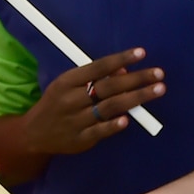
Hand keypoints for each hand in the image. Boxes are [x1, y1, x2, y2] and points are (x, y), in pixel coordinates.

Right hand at [18, 50, 163, 155]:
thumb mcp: (68, 85)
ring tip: (157, 90)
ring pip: (109, 107)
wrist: (33, 134)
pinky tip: (127, 120)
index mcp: (68, 81)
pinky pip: (99, 131)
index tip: (142, 53)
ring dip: (135, 98)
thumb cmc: (57, 104)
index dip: (121, 59)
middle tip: (159, 74)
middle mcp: (71, 99)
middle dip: (137, 79)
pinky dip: (113, 125)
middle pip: (109, 86)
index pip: (98, 66)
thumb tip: (124, 71)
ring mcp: (76, 120)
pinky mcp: (80, 140)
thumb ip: (93, 78)